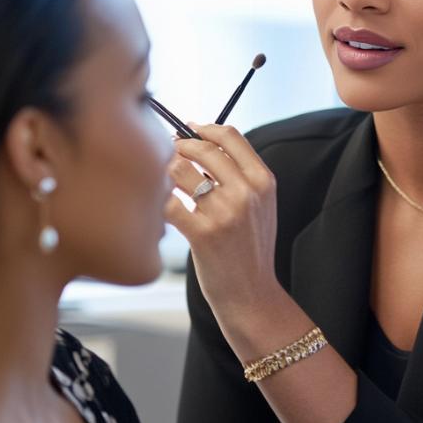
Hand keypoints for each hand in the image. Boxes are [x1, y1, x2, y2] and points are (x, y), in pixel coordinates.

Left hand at [164, 124, 280, 313]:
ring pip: (181, 171)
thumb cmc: (250, 250)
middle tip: (169, 149)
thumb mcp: (261, 207)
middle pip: (204, 149)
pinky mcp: (202, 233)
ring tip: (163, 178)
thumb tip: (203, 147)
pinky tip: (160, 205)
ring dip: (166, 170)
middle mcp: (246, 193)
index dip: (205, 128)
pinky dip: (159, 199)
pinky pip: (169, 202)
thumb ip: (241, 177)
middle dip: (180, 145)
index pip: (231, 137)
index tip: (191, 128)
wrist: (252, 294)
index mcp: (263, 182)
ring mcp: (224, 212)